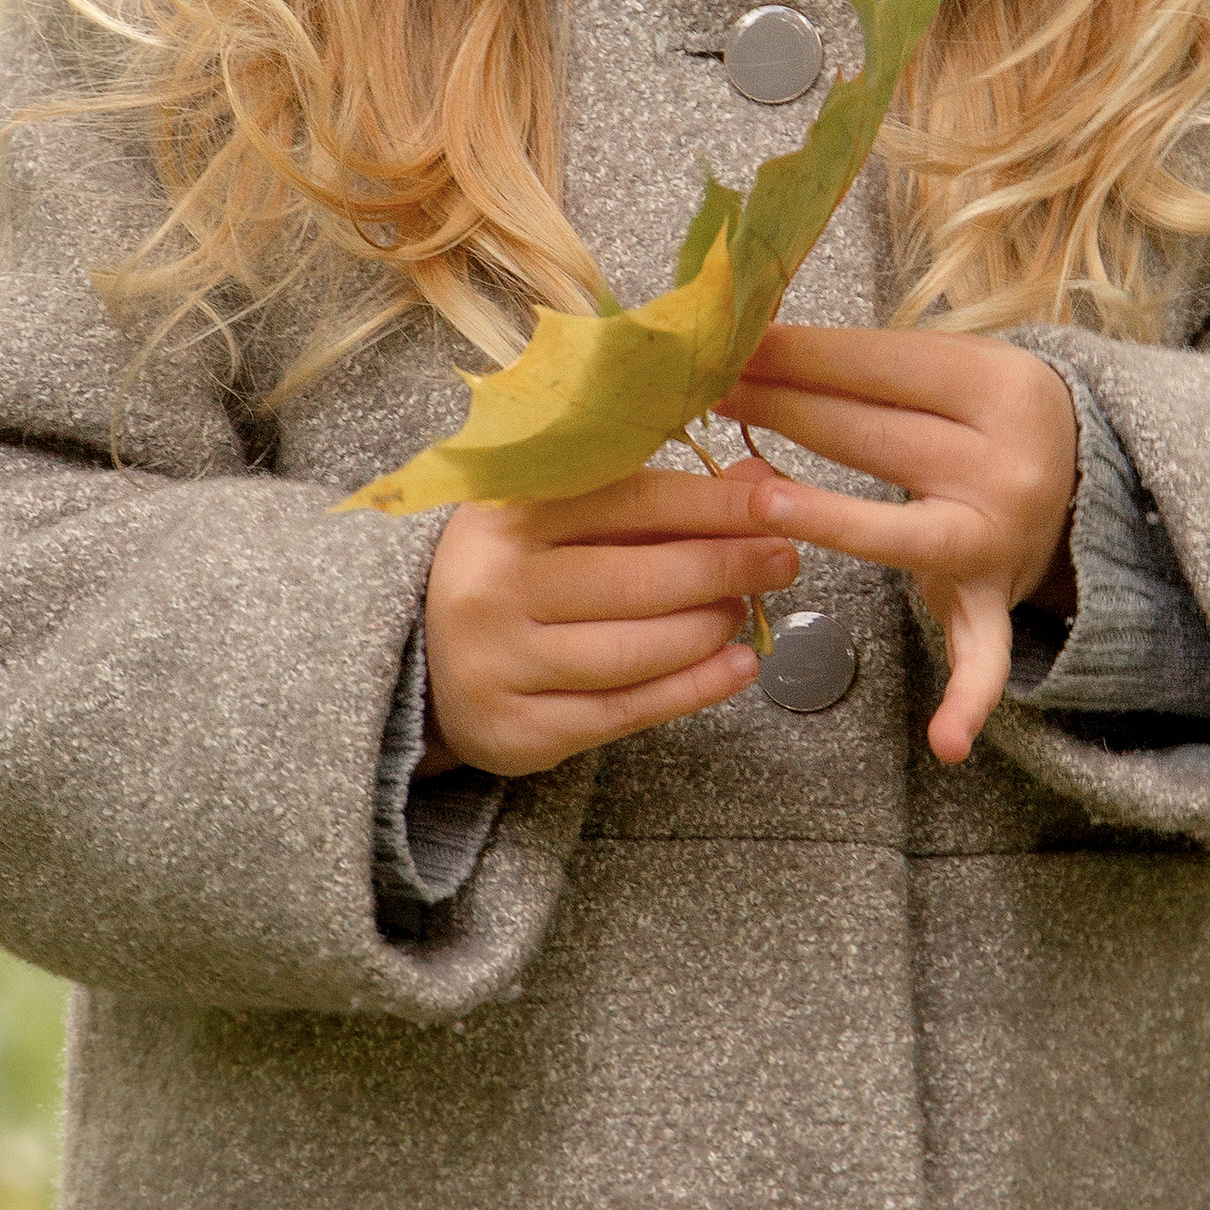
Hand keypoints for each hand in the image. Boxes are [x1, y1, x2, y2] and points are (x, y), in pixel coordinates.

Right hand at [421, 462, 799, 777]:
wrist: (426, 656)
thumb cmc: (518, 572)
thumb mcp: (566, 516)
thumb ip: (657, 499)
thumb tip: (760, 479)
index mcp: (508, 514)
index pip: (633, 502)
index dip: (716, 506)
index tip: (777, 506)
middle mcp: (494, 587)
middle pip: (640, 581)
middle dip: (728, 569)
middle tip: (783, 561)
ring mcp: (500, 663)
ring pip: (637, 651)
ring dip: (710, 630)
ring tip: (744, 612)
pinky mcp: (518, 729)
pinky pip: (626, 712)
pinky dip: (694, 689)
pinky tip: (737, 667)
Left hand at [730, 326, 1078, 766]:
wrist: (1084, 467)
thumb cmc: (984, 408)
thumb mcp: (951, 364)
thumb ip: (864, 369)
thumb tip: (748, 361)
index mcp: (997, 388)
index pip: (880, 368)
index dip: (799, 356)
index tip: (732, 346)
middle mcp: (1005, 466)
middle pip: (876, 440)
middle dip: (785, 412)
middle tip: (710, 395)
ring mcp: (999, 541)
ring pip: (901, 532)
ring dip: (826, 519)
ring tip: (755, 506)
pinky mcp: (994, 600)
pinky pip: (984, 654)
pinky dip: (969, 699)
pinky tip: (945, 744)